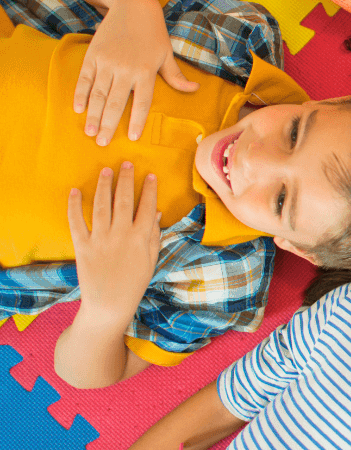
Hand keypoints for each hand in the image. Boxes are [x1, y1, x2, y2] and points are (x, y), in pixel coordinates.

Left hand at [68, 162, 162, 325]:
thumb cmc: (134, 283)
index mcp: (141, 237)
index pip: (146, 206)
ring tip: (106, 171)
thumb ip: (154, 234)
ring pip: (102, 206)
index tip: (149, 175)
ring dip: (104, 186)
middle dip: (126, 179)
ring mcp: (100, 239)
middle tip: (126, 164)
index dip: (149, 189)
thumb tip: (156, 212)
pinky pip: (77, 222)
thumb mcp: (151, 259)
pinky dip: (75, 206)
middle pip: (123, 200)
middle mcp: (121, 234)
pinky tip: (76, 192)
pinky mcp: (83, 246)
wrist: (110, 305)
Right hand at [73, 0, 198, 145]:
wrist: (132, 6)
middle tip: (103, 143)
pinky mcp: (93, 55)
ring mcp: (107, 62)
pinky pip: (85, 79)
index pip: (142, 102)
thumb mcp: (167, 53)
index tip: (133, 137)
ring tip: (90, 133)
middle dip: (109, 125)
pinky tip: (78, 109)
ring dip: (93, 115)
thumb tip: (194, 90)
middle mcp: (126, 69)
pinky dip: (80, 95)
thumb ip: (176, 76)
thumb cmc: (153, 33)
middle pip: (117, 103)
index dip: (137, 120)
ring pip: (99, 94)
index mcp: (146, 71)